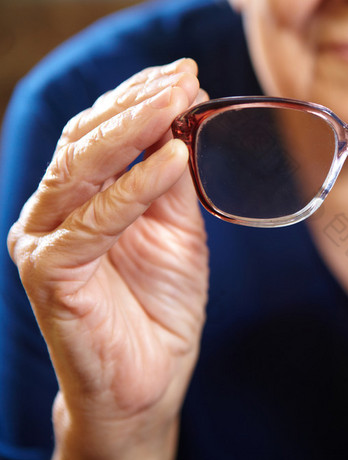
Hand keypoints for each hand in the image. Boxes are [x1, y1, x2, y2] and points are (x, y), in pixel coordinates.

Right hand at [7, 58, 208, 459]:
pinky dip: (135, 188)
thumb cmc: (160, 307)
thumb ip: (172, 183)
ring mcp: (46, 240)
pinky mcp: (50, 272)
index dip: (139, 98)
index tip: (184, 73)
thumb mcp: (177, 232)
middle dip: (137, 103)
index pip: (102, 132)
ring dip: (133, 129)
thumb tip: (184, 120)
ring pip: (82, 168)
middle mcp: (55, 212)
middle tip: (182, 76)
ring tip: (176, 99)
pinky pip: (94, 222)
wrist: (148, 381)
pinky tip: (173, 159)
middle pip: (87, 139)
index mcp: (81, 199)